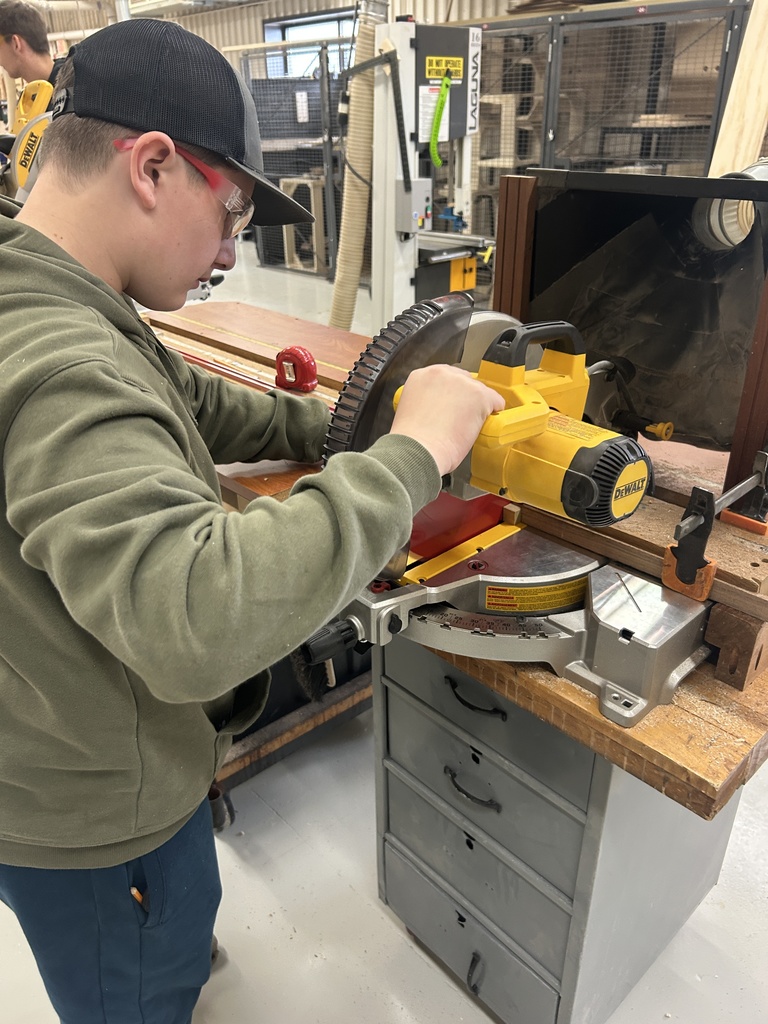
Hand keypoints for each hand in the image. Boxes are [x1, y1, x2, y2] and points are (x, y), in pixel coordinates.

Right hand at [389, 365, 504, 475]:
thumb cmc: (412, 441)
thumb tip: (441, 408)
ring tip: (465, 427)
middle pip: (464, 381)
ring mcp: (461, 382)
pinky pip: (496, 401)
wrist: (417, 450)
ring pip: (480, 391)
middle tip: (459, 419)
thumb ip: (428, 401)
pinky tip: (481, 426)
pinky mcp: (479, 395)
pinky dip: (493, 414)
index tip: (452, 406)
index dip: (451, 395)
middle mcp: (441, 373)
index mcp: (421, 376)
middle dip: (464, 399)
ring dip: (477, 407)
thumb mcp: (412, 410)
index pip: (446, 378)